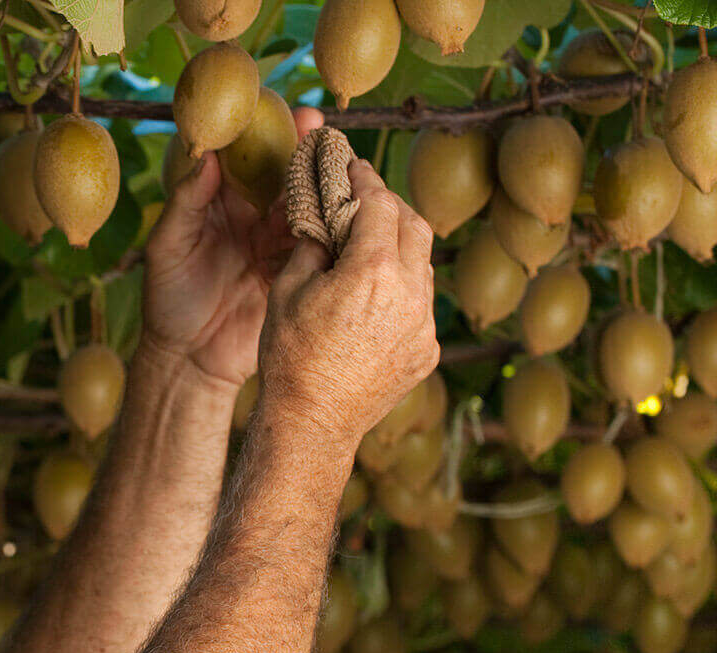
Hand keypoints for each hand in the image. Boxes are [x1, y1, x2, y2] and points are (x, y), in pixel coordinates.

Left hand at [140, 108, 324, 388]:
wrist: (190, 360)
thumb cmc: (167, 301)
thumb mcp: (166, 248)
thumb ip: (186, 202)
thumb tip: (209, 157)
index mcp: (218, 204)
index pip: (244, 159)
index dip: (264, 134)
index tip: (281, 113)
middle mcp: (251, 217)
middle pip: (282, 176)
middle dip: (304, 151)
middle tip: (323, 128)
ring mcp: (275, 244)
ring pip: (306, 207)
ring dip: (324, 187)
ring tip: (343, 166)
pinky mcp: (293, 272)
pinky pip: (317, 246)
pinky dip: (332, 230)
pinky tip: (349, 212)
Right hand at [254, 157, 438, 448]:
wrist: (313, 421)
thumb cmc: (290, 356)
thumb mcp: (288, 288)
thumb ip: (314, 243)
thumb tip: (326, 218)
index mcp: (372, 271)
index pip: (380, 202)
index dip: (365, 179)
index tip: (353, 167)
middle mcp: (409, 293)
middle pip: (414, 224)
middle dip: (390, 206)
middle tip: (365, 201)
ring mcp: (424, 325)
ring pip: (423, 264)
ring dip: (399, 247)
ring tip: (369, 249)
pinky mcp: (428, 350)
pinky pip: (421, 304)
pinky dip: (401, 289)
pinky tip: (373, 298)